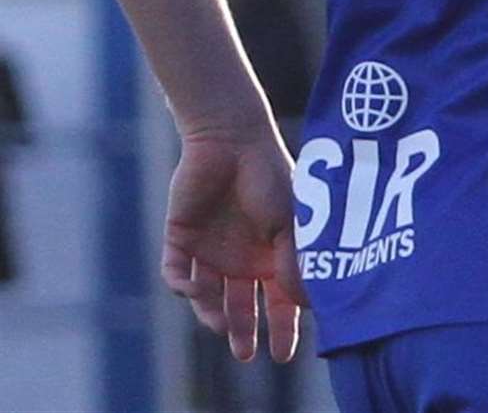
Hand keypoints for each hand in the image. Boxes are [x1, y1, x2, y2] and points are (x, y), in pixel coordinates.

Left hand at [161, 127, 305, 361]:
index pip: (279, 301)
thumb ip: (292, 265)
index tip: (284, 355)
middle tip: (245, 354)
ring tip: (220, 323)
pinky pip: (176, 273)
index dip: (283, 328)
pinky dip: (182, 286)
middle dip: (243, 332)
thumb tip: (305, 305)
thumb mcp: (288, 223)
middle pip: (240, 307)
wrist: (229, 139)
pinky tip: (193, 287)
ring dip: (212, 314)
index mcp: (272, 253)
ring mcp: (210, 249)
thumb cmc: (269, 177)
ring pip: (208, 296)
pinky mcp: (181, 237)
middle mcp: (242, 257)